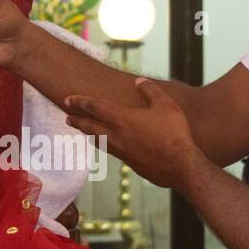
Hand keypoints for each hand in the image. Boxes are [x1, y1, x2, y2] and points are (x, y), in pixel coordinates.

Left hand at [65, 77, 207, 189]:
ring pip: (99, 141)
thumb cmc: (175, 133)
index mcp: (123, 119)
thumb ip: (150, 90)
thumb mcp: (166, 104)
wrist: (181, 166)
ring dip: (89, 134)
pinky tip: (110, 145)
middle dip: (77, 120)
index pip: (95, 107)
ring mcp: (122, 152)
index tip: (67, 99)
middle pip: (90, 127)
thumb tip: (139, 81)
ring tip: (85, 130)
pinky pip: (113, 152)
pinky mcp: (130, 164)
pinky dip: (106, 145)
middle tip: (68, 117)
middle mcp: (117, 136)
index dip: (80, 102)